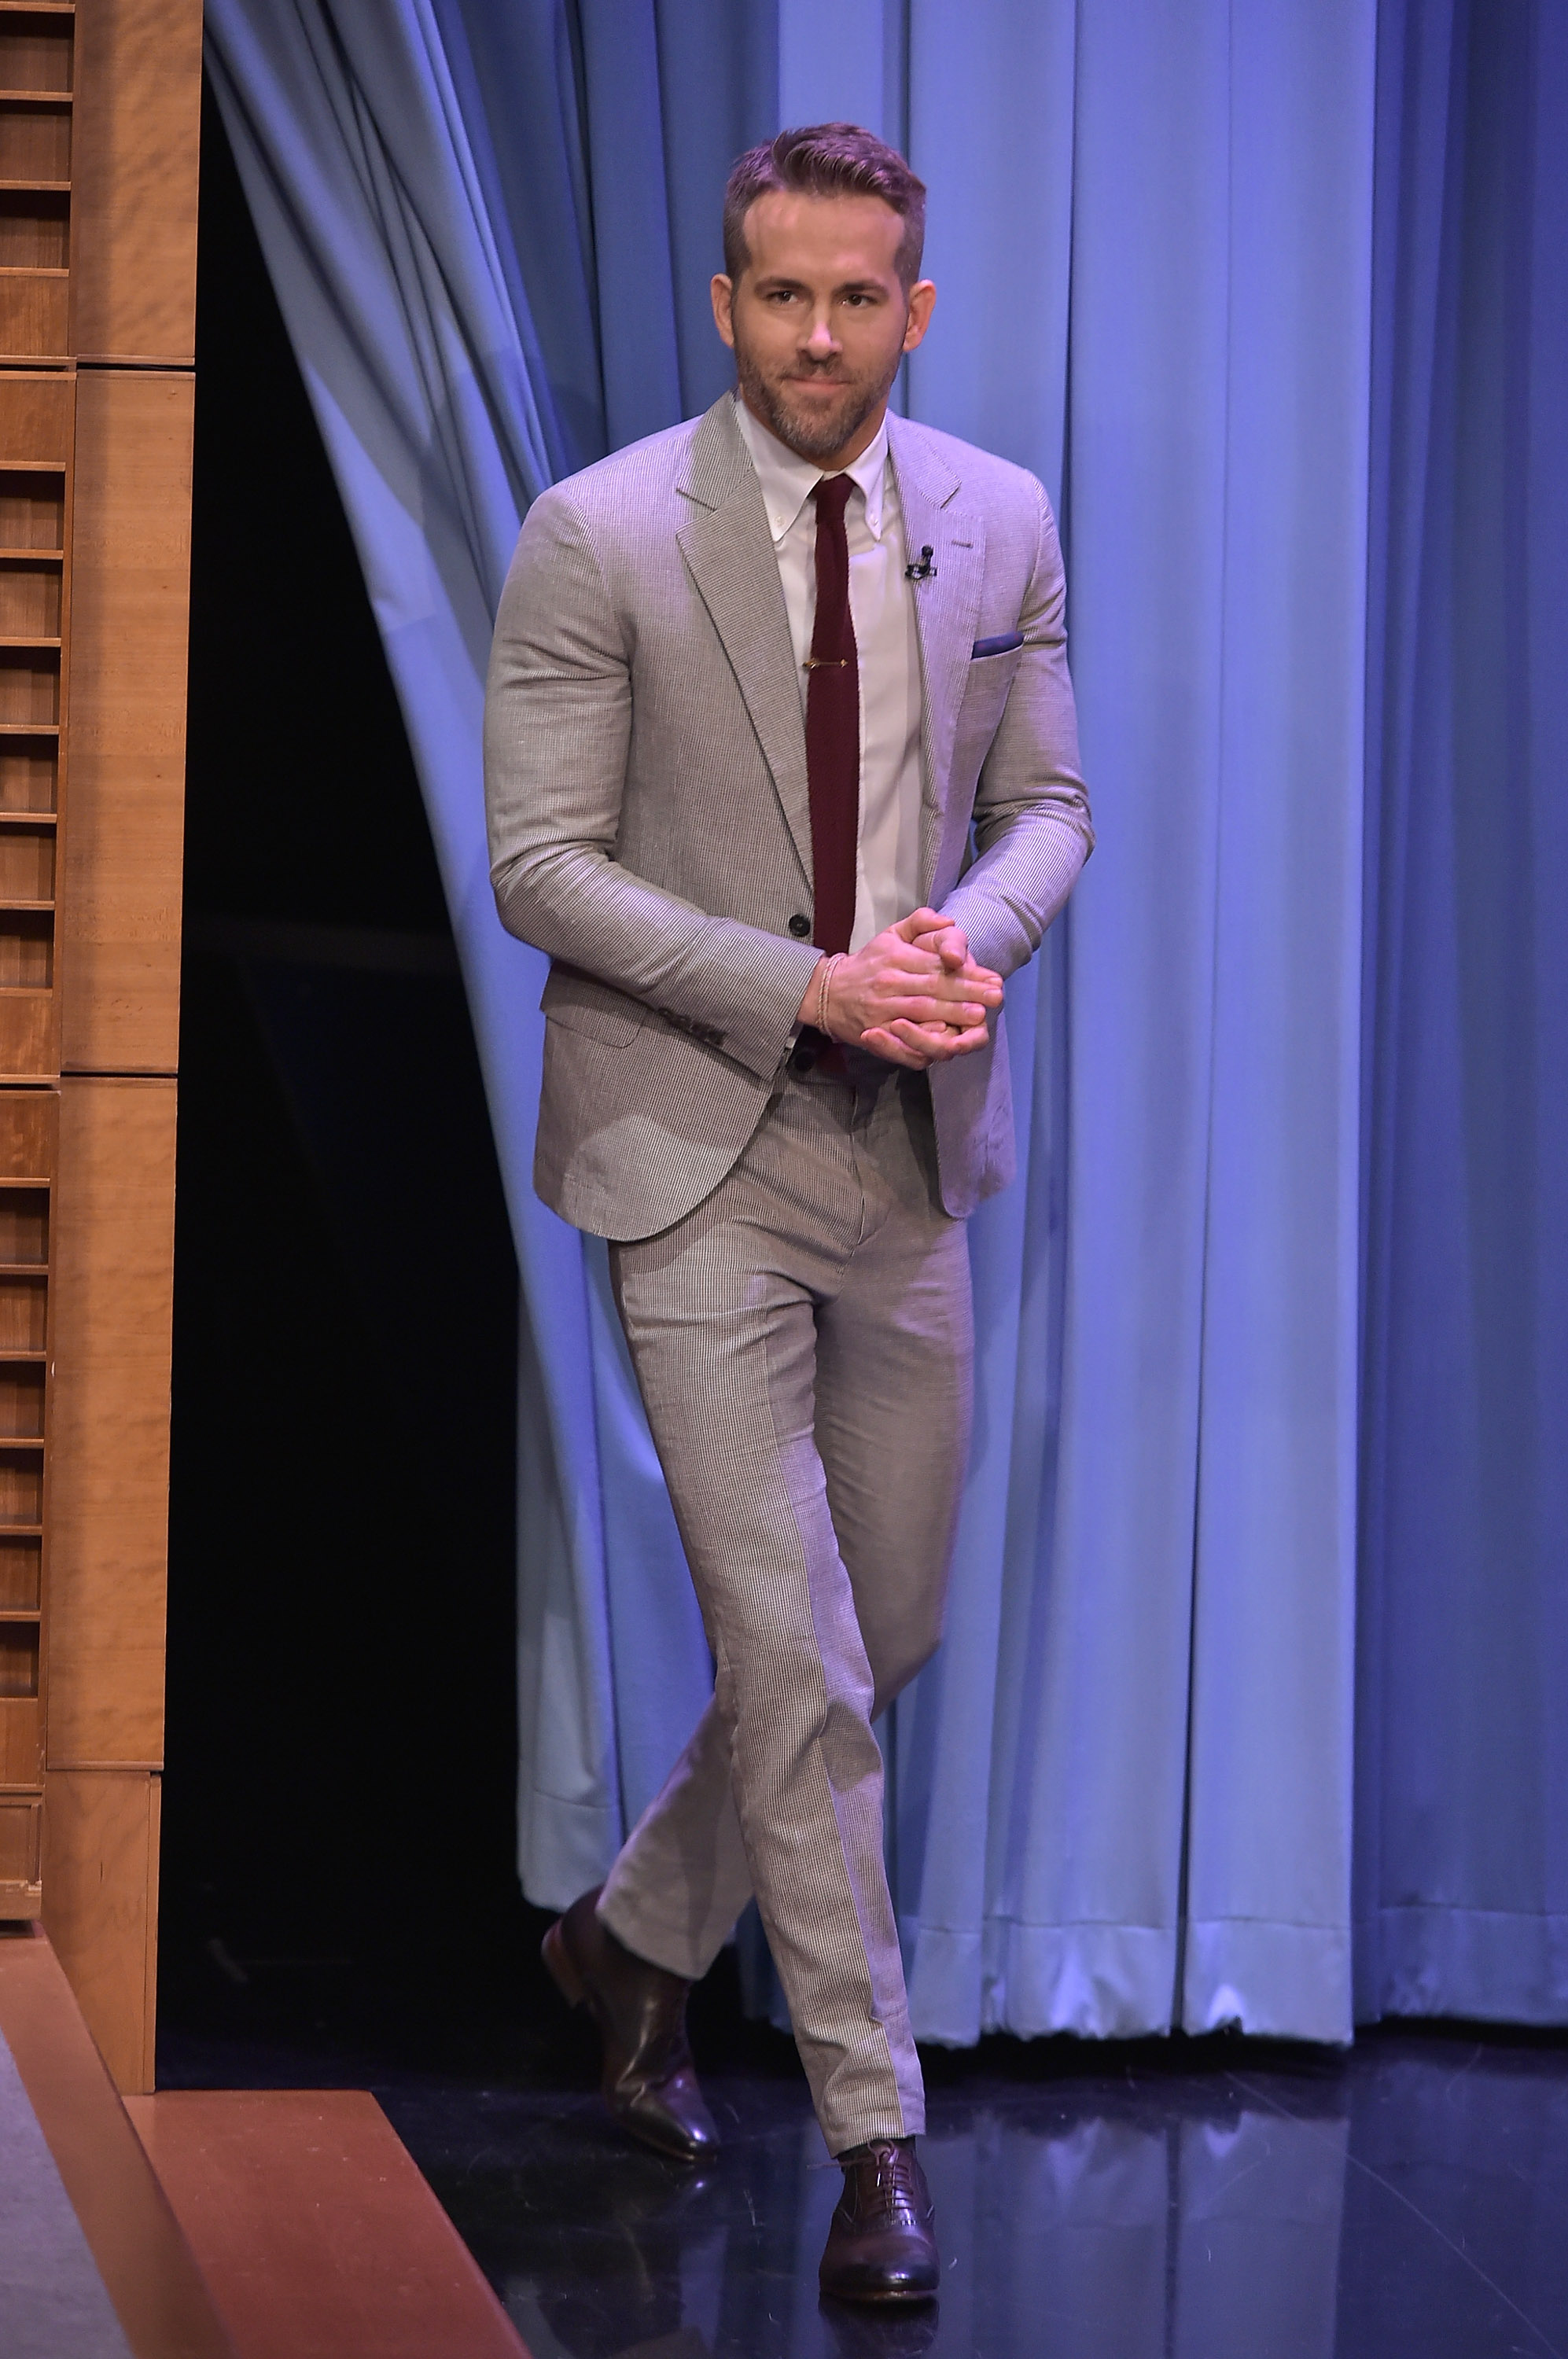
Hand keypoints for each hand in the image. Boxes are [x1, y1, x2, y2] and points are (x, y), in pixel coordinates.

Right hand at [795, 910, 1002, 1070]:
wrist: (827, 992)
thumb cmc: (868, 963)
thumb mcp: (890, 935)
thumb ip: (920, 922)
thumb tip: (949, 920)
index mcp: (896, 958)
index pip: (935, 965)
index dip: (965, 973)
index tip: (991, 978)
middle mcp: (889, 983)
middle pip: (932, 989)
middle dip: (966, 994)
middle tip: (994, 998)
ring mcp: (882, 1010)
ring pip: (920, 1013)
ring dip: (951, 1016)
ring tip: (977, 1017)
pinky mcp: (875, 1032)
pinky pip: (901, 1040)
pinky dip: (921, 1042)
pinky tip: (943, 1042)